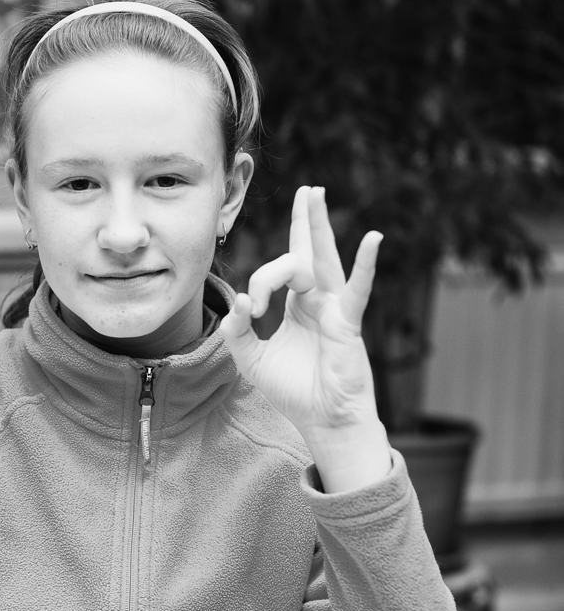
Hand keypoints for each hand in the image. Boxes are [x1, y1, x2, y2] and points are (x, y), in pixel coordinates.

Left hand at [219, 186, 390, 491]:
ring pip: (325, 261)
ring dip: (319, 227)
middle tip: (307, 189)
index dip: (259, 282)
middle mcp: (318, 302)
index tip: (249, 308)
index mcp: (297, 306)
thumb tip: (236, 301)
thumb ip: (237, 331)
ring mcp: (335, 309)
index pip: (277, 274)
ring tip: (317, 194)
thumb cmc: (294, 392)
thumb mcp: (252, 360)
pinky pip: (357, 291)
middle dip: (306, 220)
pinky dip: (365, 265)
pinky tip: (373, 239)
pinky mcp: (347, 324)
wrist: (323, 421)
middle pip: (309, 252)